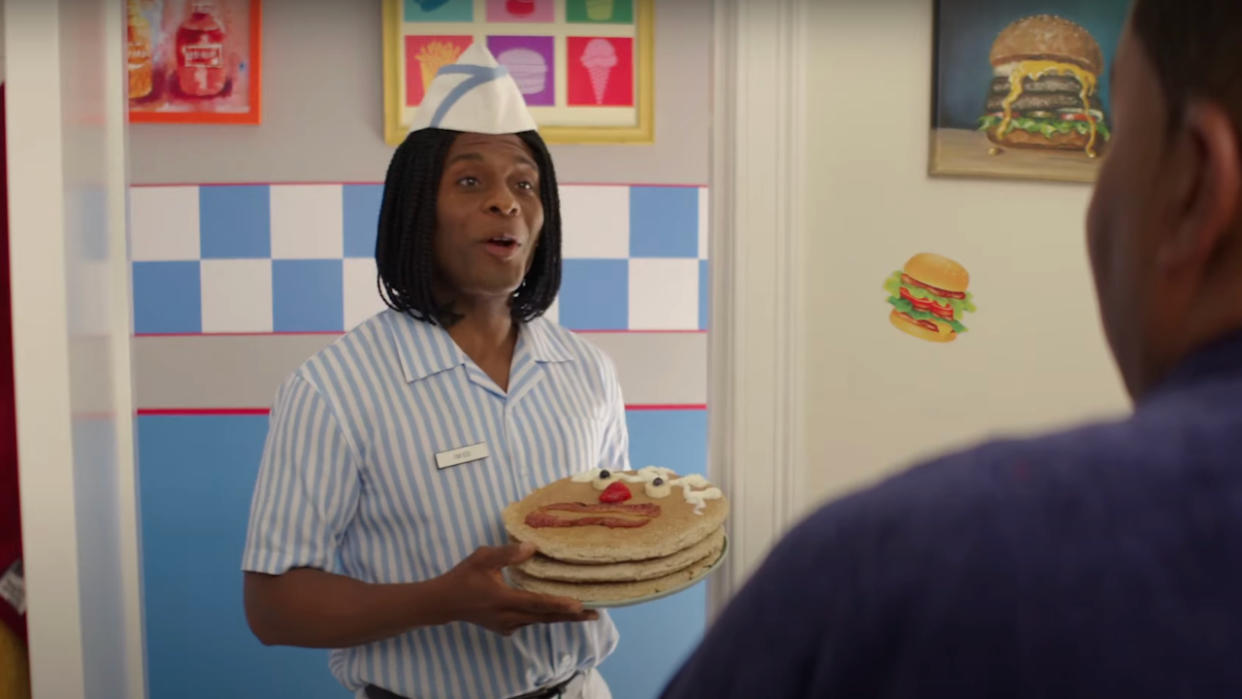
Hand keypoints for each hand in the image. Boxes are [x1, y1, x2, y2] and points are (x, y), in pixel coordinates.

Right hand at [437, 542, 598, 635]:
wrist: (445, 602)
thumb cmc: (464, 577)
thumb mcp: (483, 558)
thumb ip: (508, 553)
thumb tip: (532, 546)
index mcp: (504, 599)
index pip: (537, 603)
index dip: (559, 604)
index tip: (580, 606)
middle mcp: (509, 617)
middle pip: (545, 617)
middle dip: (570, 616)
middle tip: (595, 613)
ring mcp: (507, 625)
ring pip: (539, 621)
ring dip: (560, 617)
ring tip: (582, 613)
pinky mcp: (505, 628)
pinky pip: (529, 622)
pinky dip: (544, 617)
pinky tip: (556, 611)